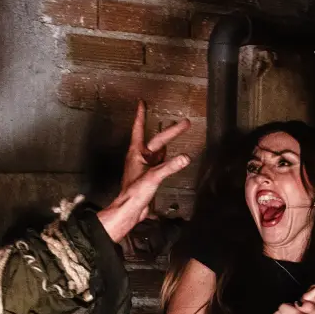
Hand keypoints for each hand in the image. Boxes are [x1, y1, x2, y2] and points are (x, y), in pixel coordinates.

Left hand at [97, 101, 191, 242]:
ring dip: (168, 142)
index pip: (139, 129)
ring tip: (177, 133)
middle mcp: (140, 158)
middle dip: (171, 131)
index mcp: (136, 154)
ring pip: (158, 150)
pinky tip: (172, 156)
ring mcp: (144, 167)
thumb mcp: (153, 177)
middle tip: (184, 123)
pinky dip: (168, 157)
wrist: (129, 210)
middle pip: (157, 140)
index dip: (141, 116)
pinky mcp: (149, 177)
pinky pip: (160, 162)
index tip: (142, 103)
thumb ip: (169, 167)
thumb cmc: (133, 193)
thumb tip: (185, 158)